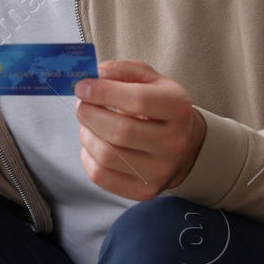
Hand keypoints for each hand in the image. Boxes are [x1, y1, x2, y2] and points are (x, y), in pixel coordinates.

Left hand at [74, 59, 206, 201]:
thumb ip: (122, 71)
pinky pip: (100, 175)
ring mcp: (159, 170)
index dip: (103, 92)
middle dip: (89, 114)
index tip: (82, 87)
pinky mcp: (143, 192)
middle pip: (119, 131)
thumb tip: (94, 74)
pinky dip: (87, 157)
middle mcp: (173, 142)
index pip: (137, 100)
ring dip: (86, 134)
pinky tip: (93, 143)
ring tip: (88, 123)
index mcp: (178, 108)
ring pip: (106, 154)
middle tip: (81, 105)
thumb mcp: (149, 79)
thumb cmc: (158, 107)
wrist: (182, 144)